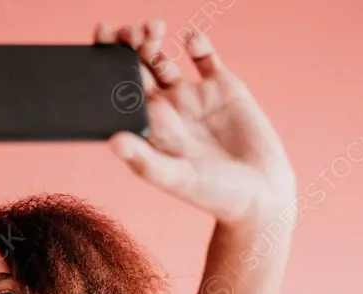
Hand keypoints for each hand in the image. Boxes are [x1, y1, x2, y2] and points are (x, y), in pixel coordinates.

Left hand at [98, 21, 295, 233]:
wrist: (262, 194)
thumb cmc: (214, 195)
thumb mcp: (177, 179)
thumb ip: (145, 159)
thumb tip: (112, 140)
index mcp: (147, 129)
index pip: (118, 93)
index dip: (107, 68)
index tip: (101, 48)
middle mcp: (165, 109)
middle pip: (136, 70)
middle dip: (127, 46)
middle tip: (127, 31)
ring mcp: (192, 96)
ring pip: (163, 58)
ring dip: (153, 40)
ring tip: (152, 29)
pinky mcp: (223, 86)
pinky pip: (204, 56)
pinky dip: (196, 42)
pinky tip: (192, 40)